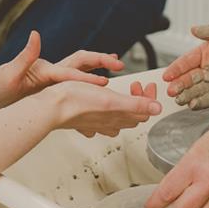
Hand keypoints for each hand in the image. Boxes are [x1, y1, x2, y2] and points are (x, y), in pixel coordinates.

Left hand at [0, 31, 126, 110]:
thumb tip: (35, 35)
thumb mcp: (7, 74)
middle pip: (81, 62)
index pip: (70, 72)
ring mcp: (49, 82)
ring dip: (96, 72)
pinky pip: (71, 91)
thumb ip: (24, 56)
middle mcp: (49, 72)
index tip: (104, 83)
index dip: (87, 78)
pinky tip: (92, 104)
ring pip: (78, 74)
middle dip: (100, 61)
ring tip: (113, 74)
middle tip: (119, 63)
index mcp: (43, 70)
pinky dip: (84, 94)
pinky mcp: (46, 93)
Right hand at [44, 80, 161, 137]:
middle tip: (136, 86)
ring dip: (126, 106)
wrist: (51, 107)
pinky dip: (108, 112)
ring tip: (124, 94)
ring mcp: (97, 122)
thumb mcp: (110, 99)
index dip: (150, 98)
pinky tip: (104, 107)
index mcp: (118, 115)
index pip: (145, 112)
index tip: (146, 85)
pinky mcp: (86, 120)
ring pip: (119, 119)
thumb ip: (136, 104)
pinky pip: (102, 121)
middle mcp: (109, 121)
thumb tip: (157, 108)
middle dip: (140, 99)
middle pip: (133, 116)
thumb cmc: (75, 101)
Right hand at [163, 24, 208, 108]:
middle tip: (170, 91)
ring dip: (186, 95)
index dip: (176, 68)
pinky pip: (207, 100)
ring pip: (195, 90)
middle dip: (178, 84)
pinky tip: (192, 105)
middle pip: (188, 78)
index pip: (187, 61)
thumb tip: (193, 28)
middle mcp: (207, 68)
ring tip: (178, 99)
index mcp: (206, 53)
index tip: (167, 75)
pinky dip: (199, 103)